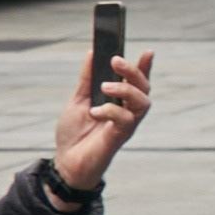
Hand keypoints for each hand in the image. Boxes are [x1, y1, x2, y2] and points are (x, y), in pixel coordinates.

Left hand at [52, 48, 155, 185]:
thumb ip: (87, 79)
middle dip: (133, 70)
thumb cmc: (74, 134)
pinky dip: (110, 110)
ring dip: (126, 89)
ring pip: (143, 102)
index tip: (148, 52)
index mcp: (119, 101)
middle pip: (144, 87)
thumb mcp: (78, 100)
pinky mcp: (120, 136)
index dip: (145, 66)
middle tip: (115, 61)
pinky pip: (126, 118)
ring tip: (105, 87)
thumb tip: (92, 53)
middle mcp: (128, 112)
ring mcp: (126, 124)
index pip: (138, 81)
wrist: (66, 162)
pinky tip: (95, 112)